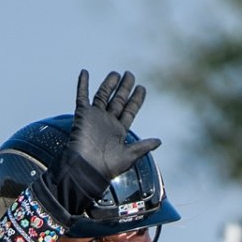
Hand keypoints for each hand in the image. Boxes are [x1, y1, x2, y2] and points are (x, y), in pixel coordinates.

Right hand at [43, 70, 162, 217]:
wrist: (86, 170)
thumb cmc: (107, 167)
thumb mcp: (130, 156)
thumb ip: (143, 146)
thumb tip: (159, 141)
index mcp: (120, 131)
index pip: (130, 110)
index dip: (136, 99)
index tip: (142, 88)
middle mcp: (108, 122)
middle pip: (118, 100)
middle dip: (124, 88)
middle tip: (130, 75)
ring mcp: (95, 117)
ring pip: (103, 95)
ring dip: (109, 84)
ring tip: (116, 73)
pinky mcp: (82, 115)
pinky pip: (82, 96)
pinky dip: (83, 84)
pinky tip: (85, 72)